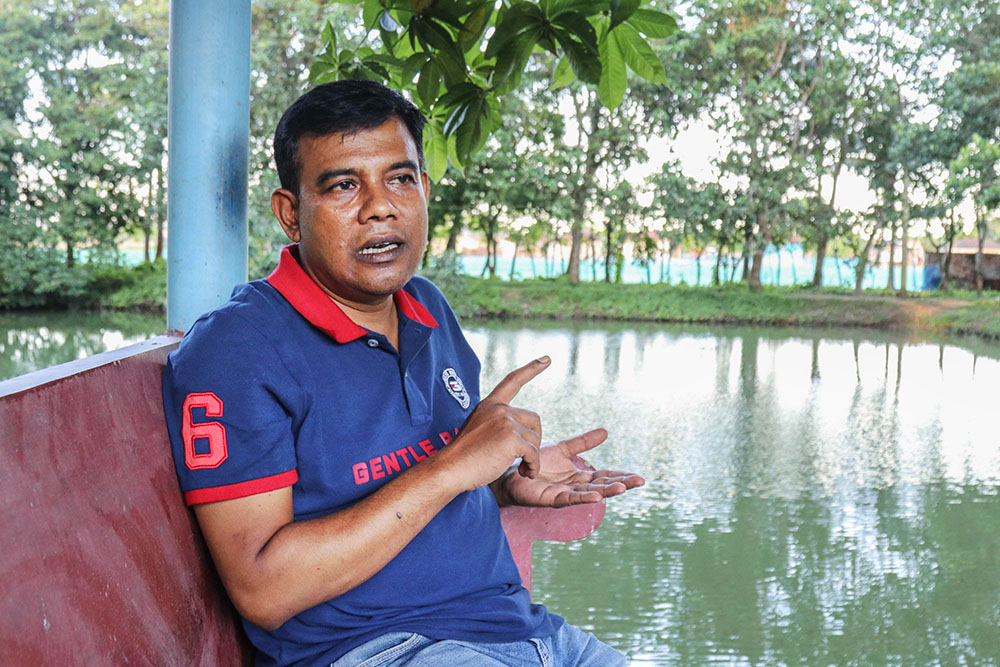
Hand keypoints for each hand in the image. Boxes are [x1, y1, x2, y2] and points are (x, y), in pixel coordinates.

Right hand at [438, 356, 550, 493]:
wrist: (450, 469)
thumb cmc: (464, 457)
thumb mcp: (478, 430)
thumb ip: (496, 424)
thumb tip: (518, 431)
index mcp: (489, 405)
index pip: (513, 381)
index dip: (531, 369)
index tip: (546, 359)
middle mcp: (499, 409)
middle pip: (534, 419)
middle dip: (534, 439)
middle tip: (525, 457)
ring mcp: (505, 422)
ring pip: (535, 439)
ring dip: (532, 457)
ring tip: (522, 468)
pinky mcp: (511, 438)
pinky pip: (534, 453)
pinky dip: (533, 466)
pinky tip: (525, 472)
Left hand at [497, 428, 644, 507]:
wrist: (511, 470)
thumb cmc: (536, 463)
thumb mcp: (563, 449)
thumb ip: (583, 443)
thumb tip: (606, 431)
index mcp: (579, 476)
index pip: (605, 477)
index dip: (621, 476)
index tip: (640, 477)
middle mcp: (575, 486)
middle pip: (602, 486)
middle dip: (621, 484)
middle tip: (640, 482)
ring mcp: (564, 493)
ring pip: (589, 493)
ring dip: (606, 492)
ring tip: (622, 488)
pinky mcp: (551, 498)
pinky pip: (569, 498)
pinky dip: (583, 498)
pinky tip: (596, 497)